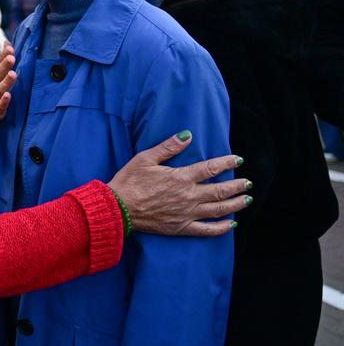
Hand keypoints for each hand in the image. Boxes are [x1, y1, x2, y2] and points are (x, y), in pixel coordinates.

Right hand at [108, 132, 249, 235]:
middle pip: (221, 191)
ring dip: (236, 204)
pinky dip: (222, 228)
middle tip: (248, 182)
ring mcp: (187, 214)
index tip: (238, 160)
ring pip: (219, 210)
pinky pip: (207, 230)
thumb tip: (188, 135)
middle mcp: (189, 196)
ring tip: (247, 199)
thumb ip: (168, 147)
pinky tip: (231, 224)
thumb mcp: (145, 158)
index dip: (227, 163)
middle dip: (238, 186)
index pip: (211, 168)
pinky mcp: (181, 228)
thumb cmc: (129, 181)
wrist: (117, 208)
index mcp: (181, 177)